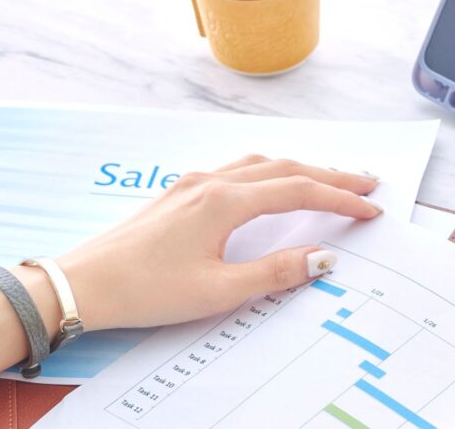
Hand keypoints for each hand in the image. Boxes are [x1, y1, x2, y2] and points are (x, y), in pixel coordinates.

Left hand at [0, 155, 383, 390]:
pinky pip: (238, 168)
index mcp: (226, 201)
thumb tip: (323, 257)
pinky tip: (271, 182)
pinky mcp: (180, 191)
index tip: (372, 209)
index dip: (341, 199)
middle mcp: (212, 182)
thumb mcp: (218, 290)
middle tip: (367, 184)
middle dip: (331, 175)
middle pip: (286, 167)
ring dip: (301, 168)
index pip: (300, 191)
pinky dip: (270, 170)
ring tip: (329, 180)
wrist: (81, 284)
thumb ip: (275, 271)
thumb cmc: (146, 290)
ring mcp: (193, 182)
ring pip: (261, 163)